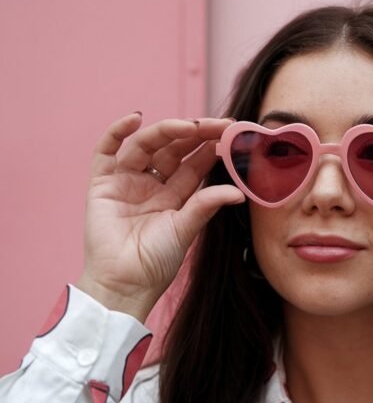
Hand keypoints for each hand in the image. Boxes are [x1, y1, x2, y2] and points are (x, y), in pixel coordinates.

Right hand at [76, 112, 244, 320]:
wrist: (124, 283)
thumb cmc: (156, 262)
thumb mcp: (186, 229)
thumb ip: (206, 205)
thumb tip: (239, 193)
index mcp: (176, 195)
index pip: (196, 163)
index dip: (212, 146)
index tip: (232, 132)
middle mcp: (152, 184)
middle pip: (175, 149)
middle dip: (196, 134)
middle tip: (219, 124)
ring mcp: (127, 181)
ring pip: (148, 145)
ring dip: (167, 131)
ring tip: (189, 125)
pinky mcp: (102, 183)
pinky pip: (107, 151)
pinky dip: (118, 132)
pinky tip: (135, 119)